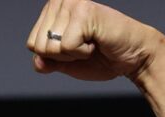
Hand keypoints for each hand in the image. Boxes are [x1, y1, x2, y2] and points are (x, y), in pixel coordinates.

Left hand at [26, 0, 164, 81]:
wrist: (132, 58)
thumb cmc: (101, 57)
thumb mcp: (65, 63)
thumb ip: (46, 62)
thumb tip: (37, 61)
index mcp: (52, 10)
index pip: (32, 44)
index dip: (52, 57)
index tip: (74, 48)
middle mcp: (60, 1)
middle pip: (38, 45)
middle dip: (61, 56)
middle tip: (84, 46)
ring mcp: (72, 4)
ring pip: (51, 46)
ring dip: (72, 54)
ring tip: (90, 42)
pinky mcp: (84, 12)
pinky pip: (67, 46)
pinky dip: (82, 52)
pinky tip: (96, 42)